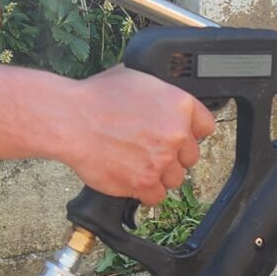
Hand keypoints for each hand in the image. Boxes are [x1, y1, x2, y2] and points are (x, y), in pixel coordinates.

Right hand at [46, 64, 215, 205]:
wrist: (70, 120)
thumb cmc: (95, 97)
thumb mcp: (136, 78)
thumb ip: (160, 93)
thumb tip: (165, 99)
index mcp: (179, 104)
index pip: (206, 126)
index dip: (190, 133)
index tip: (179, 138)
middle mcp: (176, 133)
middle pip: (190, 157)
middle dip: (173, 156)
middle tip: (149, 150)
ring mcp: (162, 160)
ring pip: (174, 179)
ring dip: (159, 175)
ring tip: (136, 163)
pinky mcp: (145, 182)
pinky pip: (156, 197)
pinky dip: (144, 192)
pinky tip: (130, 178)